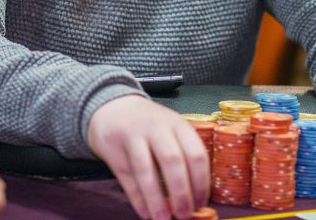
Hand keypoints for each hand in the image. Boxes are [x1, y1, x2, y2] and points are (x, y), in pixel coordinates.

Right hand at [87, 95, 208, 219]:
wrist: (113, 107)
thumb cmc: (150, 125)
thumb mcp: (171, 129)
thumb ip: (183, 155)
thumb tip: (196, 198)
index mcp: (177, 124)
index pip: (196, 154)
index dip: (201, 183)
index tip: (201, 203)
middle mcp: (157, 128)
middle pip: (173, 161)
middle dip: (181, 193)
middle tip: (185, 214)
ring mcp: (133, 137)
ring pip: (147, 171)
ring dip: (157, 200)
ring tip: (163, 219)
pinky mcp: (114, 149)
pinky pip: (127, 178)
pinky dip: (138, 199)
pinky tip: (145, 213)